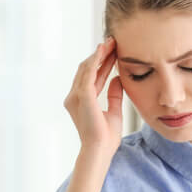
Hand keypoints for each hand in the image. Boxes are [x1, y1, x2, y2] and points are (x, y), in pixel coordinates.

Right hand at [63, 37, 123, 156]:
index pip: (92, 76)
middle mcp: (75, 97)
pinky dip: (95, 60)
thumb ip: (114, 95)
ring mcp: (76, 96)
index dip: (102, 63)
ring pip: (87, 68)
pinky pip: (88, 73)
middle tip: (113, 41)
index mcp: (81, 101)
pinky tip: (103, 51)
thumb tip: (116, 79)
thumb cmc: (106, 137)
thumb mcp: (114, 112)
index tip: (113, 51)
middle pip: (87, 69)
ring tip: (111, 42)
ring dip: (99, 54)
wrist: (100, 150)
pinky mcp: (82, 96)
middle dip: (100, 55)